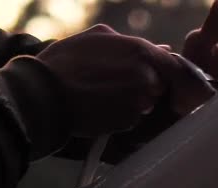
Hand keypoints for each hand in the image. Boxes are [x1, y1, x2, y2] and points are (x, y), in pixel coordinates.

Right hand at [37, 24, 196, 136]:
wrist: (45, 94)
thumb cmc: (66, 61)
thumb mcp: (97, 37)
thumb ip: (131, 42)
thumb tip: (161, 47)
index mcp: (140, 50)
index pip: (172, 64)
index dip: (165, 71)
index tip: (156, 75)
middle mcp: (146, 76)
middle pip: (159, 85)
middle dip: (145, 86)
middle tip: (116, 83)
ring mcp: (139, 101)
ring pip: (146, 103)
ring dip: (134, 101)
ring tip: (105, 94)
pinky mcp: (129, 121)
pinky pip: (133, 118)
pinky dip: (122, 115)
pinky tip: (101, 107)